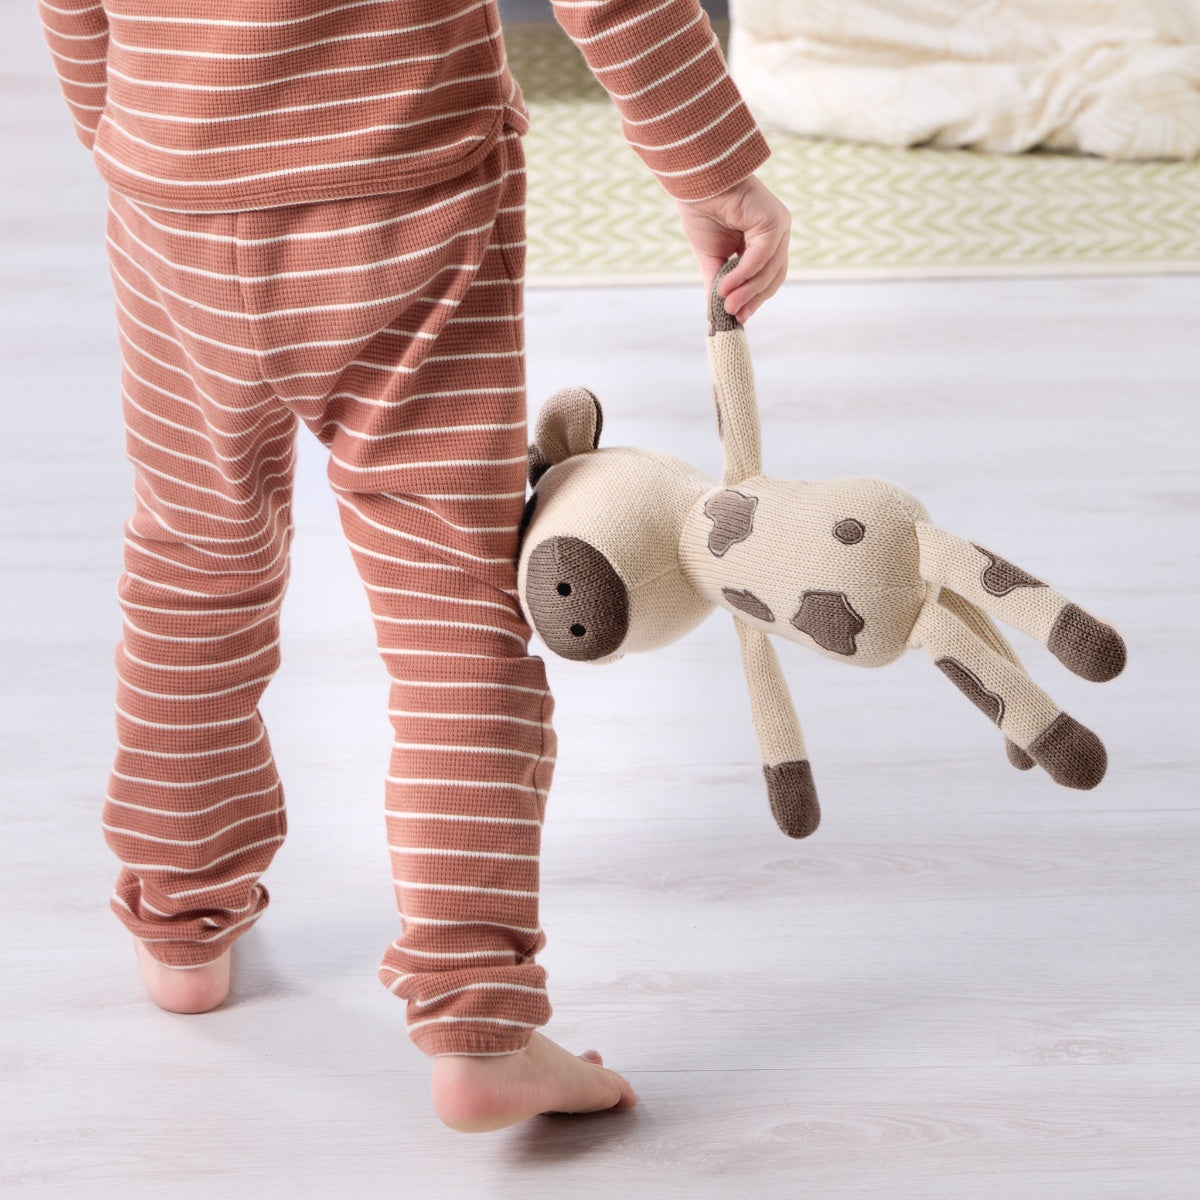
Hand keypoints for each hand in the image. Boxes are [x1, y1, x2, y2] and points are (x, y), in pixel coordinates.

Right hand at [675, 173, 790, 322]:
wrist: (694, 180)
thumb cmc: (702, 210)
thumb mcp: (711, 257)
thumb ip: (718, 283)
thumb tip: (716, 315)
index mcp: (765, 240)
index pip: (767, 277)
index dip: (754, 299)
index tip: (738, 319)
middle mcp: (777, 232)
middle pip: (773, 277)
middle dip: (753, 299)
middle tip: (733, 317)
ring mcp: (778, 226)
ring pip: (768, 271)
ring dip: (747, 291)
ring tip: (726, 306)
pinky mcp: (774, 221)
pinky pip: (760, 257)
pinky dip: (743, 275)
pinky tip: (725, 287)